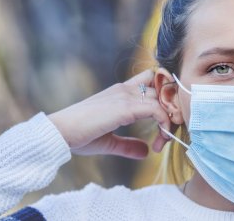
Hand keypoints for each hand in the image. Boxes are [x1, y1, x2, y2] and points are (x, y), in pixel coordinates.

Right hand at [48, 69, 171, 158]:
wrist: (61, 132)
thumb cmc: (79, 136)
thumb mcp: (109, 141)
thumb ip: (128, 145)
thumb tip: (146, 151)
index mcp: (119, 93)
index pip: (151, 81)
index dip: (162, 98)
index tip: (164, 124)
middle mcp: (124, 89)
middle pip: (162, 87)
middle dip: (171, 108)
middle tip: (169, 132)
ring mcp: (125, 96)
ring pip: (163, 98)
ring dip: (171, 118)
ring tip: (166, 139)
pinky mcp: (125, 107)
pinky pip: (157, 110)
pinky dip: (165, 124)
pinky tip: (161, 140)